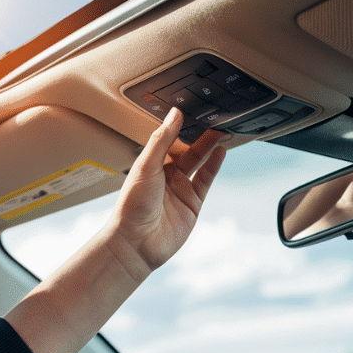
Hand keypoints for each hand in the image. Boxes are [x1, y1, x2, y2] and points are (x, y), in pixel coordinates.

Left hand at [108, 108, 225, 275]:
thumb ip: (162, 140)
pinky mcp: (192, 203)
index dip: (179, 125)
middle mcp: (165, 175)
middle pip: (186, 149)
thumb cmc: (131, 206)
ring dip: (209, 147)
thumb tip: (174, 115)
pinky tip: (221, 152)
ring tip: (221, 131)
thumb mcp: (146, 166)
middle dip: (199, 134)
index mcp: (150, 164)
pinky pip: (205, 180)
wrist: (136, 243)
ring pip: (199, 163)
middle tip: (212, 118)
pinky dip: (214, 166)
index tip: (191, 109)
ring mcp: (180, 189)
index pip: (168, 139)